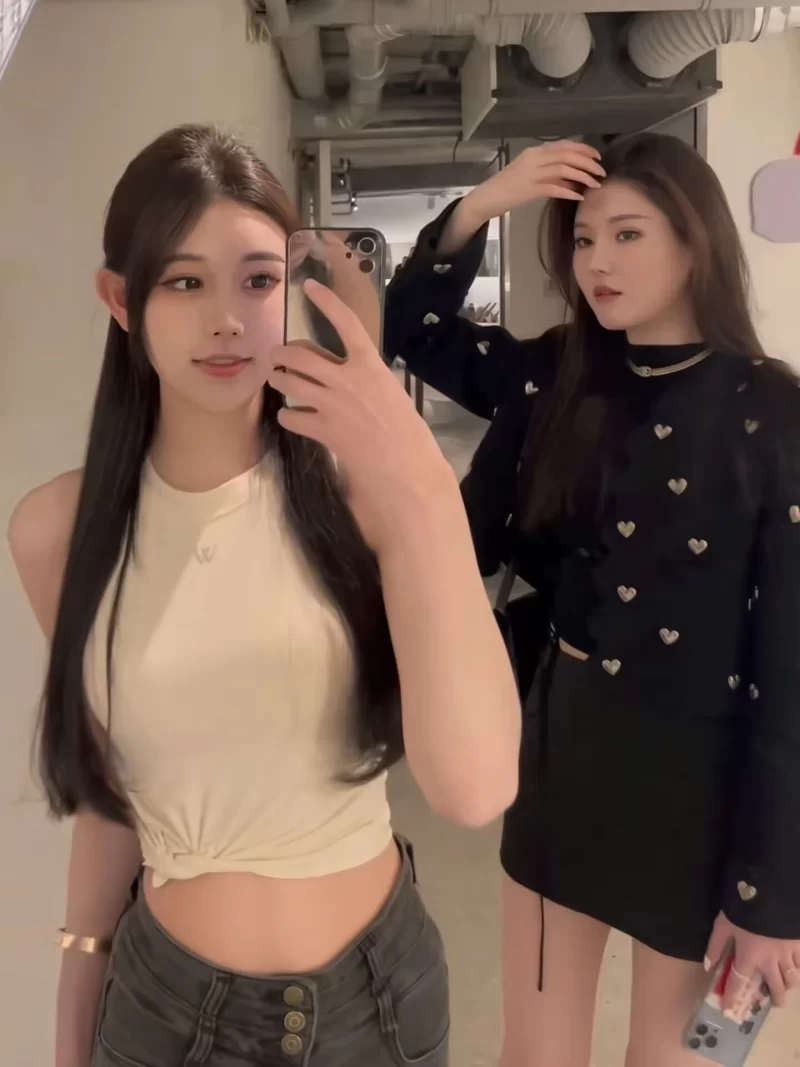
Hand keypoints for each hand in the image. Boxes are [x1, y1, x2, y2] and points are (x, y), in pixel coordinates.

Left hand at [268, 279, 456, 551]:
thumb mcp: (390, 390)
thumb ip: (365, 376)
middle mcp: (346, 378)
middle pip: (300, 353)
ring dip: (278, 379)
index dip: (326, 302)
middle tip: (277, 355)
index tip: (309, 287)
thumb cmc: (405, 428)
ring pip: (289, 381)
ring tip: (278, 379)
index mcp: (369, 364)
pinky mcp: (322, 428)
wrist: (404, 464)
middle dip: (282, 352)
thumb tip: (345, 373)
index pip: (345, 323)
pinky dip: (287, 414)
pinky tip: (291, 416)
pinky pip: (291, 415)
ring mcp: (331, 404)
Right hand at [461, 140, 604, 225]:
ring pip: (564, 169)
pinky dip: (569, 191)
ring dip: (583, 176)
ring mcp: (531, 173)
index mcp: (535, 152)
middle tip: (601, 172)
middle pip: (567, 155)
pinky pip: (554, 188)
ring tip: (595, 184)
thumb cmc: (507, 187)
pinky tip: (578, 196)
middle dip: (588, 162)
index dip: (583, 149)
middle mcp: (534, 158)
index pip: (564, 145)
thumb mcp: (529, 174)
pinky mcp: (529, 189)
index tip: (597, 157)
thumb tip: (572, 178)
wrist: (486, 198)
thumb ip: (549, 173)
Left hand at [706, 912, 799, 1014]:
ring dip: (788, 985)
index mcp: (749, 957)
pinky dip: (799, 968)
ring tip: (786, 985)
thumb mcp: (723, 924)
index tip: (730, 1009)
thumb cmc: (743, 908)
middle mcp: (771, 961)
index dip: (734, 997)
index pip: (740, 983)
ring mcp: (788, 954)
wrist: (769, 891)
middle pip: (777, 988)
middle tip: (773, 1001)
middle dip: (775, 998)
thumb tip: (707, 965)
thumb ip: (715, 946)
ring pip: (793, 979)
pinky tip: (796, 966)